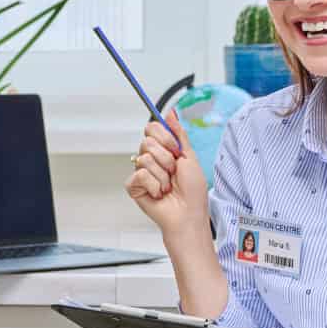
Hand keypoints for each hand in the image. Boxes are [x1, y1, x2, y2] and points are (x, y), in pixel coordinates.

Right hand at [124, 108, 209, 236]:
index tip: (176, 150)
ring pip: (144, 158)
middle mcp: (150, 159)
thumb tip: (171, 113)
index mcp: (163, 150)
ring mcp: (141, 172)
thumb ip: (179, 134)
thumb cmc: (192, 192)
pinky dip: (154, 185)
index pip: (152, 128)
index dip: (164, 137)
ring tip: (168, 186)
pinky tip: (159, 193)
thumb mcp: (190, 157)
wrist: (188, 215)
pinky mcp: (134, 186)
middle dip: (165, 158)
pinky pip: (140, 174)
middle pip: (146, 141)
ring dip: (162, 175)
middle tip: (173, 171)